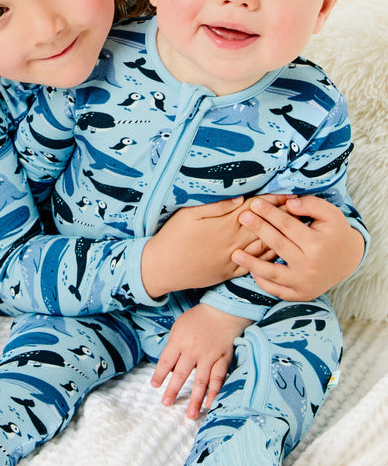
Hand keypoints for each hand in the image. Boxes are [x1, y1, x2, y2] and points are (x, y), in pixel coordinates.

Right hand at [141, 195, 287, 297]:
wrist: (162, 268)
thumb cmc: (173, 236)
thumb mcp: (189, 214)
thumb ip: (217, 205)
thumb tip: (240, 197)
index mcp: (224, 225)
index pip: (255, 209)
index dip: (273, 201)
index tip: (289, 194)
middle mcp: (232, 242)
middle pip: (265, 227)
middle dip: (283, 217)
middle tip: (301, 208)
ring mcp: (232, 259)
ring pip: (263, 247)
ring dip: (281, 236)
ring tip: (297, 229)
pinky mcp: (229, 272)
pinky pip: (255, 265)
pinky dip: (269, 258)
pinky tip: (280, 253)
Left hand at [151, 304, 249, 418]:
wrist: (223, 310)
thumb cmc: (198, 318)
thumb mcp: (179, 326)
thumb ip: (173, 345)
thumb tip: (168, 366)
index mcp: (180, 341)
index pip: (166, 361)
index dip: (159, 375)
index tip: (155, 386)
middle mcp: (193, 350)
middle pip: (181, 373)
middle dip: (173, 390)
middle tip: (167, 404)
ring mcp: (209, 355)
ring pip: (200, 380)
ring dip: (195, 398)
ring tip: (190, 414)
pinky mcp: (223, 358)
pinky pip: (218, 377)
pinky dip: (214, 391)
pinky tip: (209, 403)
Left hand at [232, 195, 365, 299]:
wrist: (349, 260)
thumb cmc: (336, 232)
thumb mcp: (331, 214)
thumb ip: (311, 205)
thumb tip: (288, 203)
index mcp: (317, 244)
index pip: (287, 225)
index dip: (270, 213)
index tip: (255, 203)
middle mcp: (310, 266)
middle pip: (278, 245)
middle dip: (258, 230)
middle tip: (242, 218)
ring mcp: (305, 283)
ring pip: (273, 273)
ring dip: (251, 263)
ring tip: (235, 253)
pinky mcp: (301, 295)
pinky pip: (277, 290)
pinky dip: (263, 282)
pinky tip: (251, 270)